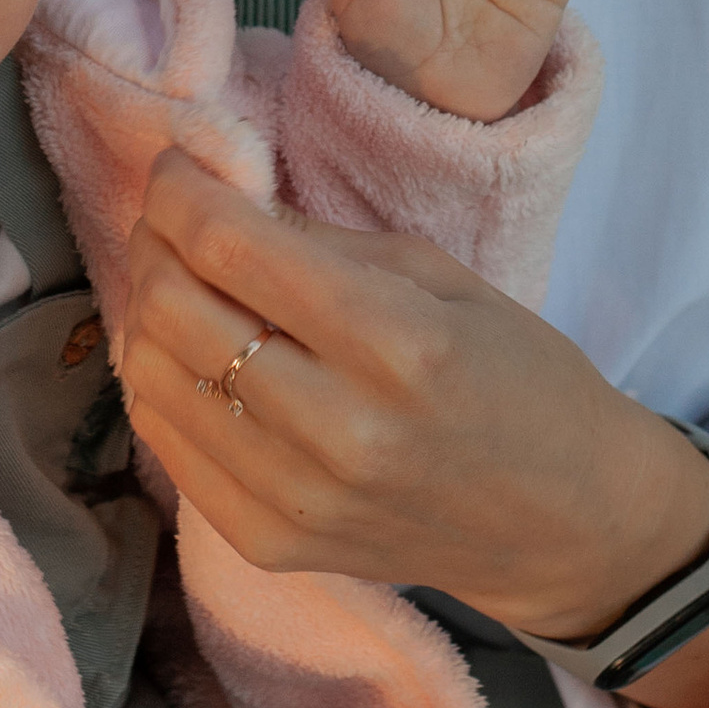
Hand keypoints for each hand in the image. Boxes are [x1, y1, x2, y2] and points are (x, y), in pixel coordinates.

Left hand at [118, 147, 708, 656]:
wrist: (562, 524)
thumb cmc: (520, 379)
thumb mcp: (446, 278)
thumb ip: (326, 242)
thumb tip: (219, 198)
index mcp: (399, 343)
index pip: (232, 248)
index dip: (181, 190)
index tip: (178, 163)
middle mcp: (339, 429)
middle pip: (174, 310)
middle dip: (154, 241)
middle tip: (173, 217)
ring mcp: (297, 499)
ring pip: (151, 377)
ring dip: (146, 311)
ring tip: (180, 280)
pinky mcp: (269, 545)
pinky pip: (166, 444)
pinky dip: (160, 382)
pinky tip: (193, 353)